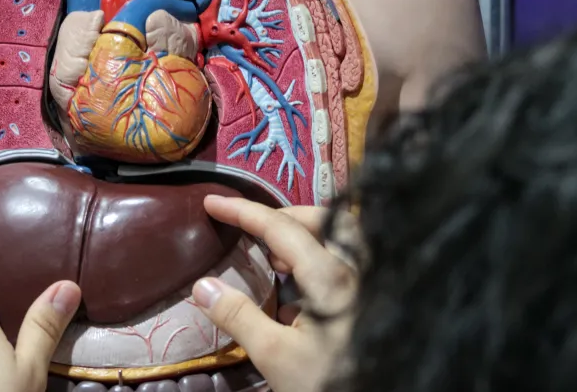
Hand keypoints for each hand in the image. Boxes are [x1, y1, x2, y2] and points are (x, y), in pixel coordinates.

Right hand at [191, 196, 359, 391]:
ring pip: (342, 239)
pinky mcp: (375, 304)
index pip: (281, 227)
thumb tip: (202, 286)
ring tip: (275, 257)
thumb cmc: (328, 381)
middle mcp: (357, 271)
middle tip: (252, 229)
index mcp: (330, 276)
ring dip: (306, 237)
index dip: (243, 211)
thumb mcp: (274, 356)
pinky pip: (349, 265)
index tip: (212, 203)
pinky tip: (299, 295)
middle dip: (283, 216)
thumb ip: (238, 316)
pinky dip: (320, 262)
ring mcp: (371, 286)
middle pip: (323, 219)